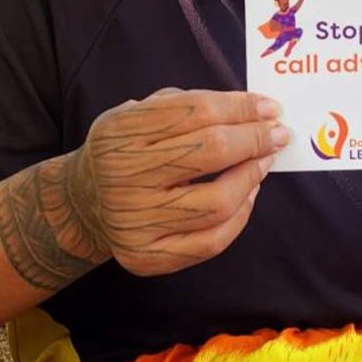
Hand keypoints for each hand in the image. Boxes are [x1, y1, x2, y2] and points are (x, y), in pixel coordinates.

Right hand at [59, 89, 287, 276]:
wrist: (83, 204)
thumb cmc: (124, 151)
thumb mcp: (135, 114)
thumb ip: (183, 105)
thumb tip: (252, 109)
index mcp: (121, 132)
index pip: (195, 111)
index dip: (240, 108)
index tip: (270, 108)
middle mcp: (123, 176)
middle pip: (208, 151)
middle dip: (255, 139)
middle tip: (278, 134)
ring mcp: (135, 220)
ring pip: (217, 202)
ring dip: (252, 177)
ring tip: (263, 162)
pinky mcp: (147, 256)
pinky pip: (211, 241)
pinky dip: (240, 216)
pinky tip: (247, 195)